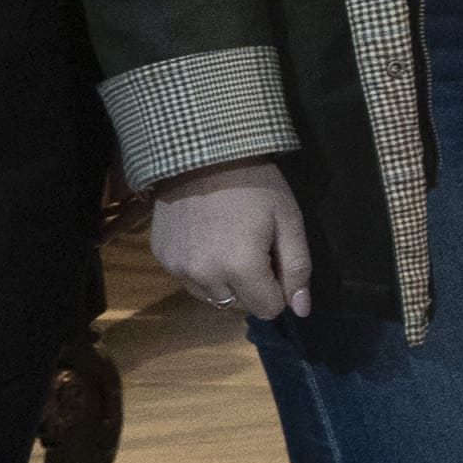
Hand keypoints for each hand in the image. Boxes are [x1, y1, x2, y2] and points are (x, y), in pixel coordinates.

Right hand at [147, 161, 312, 323]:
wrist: (201, 152)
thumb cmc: (255, 185)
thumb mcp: (288, 220)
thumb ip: (297, 269)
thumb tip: (301, 311)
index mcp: (241, 268)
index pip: (268, 309)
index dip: (278, 288)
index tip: (275, 259)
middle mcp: (205, 277)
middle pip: (240, 305)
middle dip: (252, 286)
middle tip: (253, 247)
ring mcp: (178, 269)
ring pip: (213, 297)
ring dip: (225, 282)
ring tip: (229, 244)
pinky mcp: (161, 258)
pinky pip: (189, 281)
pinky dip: (201, 270)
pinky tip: (206, 239)